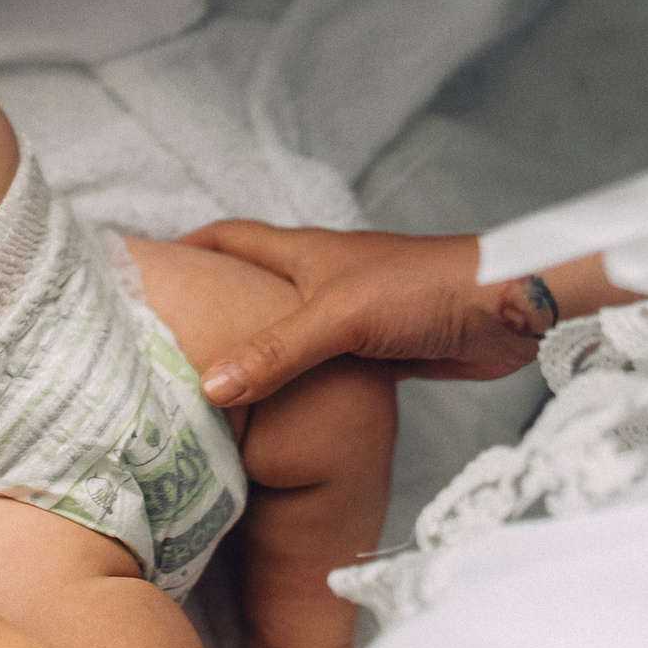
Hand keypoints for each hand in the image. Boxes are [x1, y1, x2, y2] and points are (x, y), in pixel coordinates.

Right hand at [179, 225, 539, 405]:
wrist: (505, 309)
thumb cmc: (423, 289)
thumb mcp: (338, 318)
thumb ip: (275, 352)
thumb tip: (207, 385)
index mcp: (302, 253)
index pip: (228, 238)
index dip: (186, 248)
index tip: (142, 269)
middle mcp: (319, 278)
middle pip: (250, 283)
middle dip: (209, 301)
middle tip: (165, 336)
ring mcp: (349, 313)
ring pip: (284, 328)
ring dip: (252, 346)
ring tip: (208, 379)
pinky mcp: (377, 348)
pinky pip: (319, 363)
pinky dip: (295, 380)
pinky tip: (281, 409)